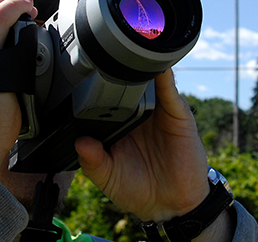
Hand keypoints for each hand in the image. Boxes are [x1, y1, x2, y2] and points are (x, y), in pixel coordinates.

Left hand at [74, 69, 210, 222]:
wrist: (173, 205)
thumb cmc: (139, 190)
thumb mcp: (108, 178)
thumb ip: (92, 162)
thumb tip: (79, 142)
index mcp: (117, 125)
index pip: (104, 99)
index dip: (94, 87)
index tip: (81, 75)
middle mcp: (137, 114)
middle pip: (126, 84)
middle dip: (116, 69)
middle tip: (102, 55)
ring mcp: (158, 111)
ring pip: (148, 81)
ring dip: (140, 67)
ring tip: (127, 51)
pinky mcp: (178, 114)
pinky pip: (170, 92)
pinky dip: (164, 77)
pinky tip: (157, 69)